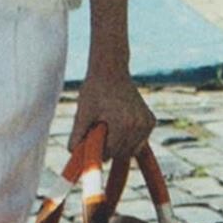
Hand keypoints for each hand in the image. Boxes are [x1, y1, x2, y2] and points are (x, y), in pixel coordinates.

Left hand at [66, 63, 154, 181]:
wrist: (111, 69)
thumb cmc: (95, 89)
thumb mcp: (83, 112)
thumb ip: (78, 134)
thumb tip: (71, 152)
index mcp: (123, 124)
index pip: (110, 152)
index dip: (98, 150)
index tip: (93, 138)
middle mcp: (139, 124)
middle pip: (122, 153)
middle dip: (109, 149)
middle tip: (100, 131)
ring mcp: (147, 123)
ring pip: (132, 150)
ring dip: (119, 146)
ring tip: (109, 127)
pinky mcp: (150, 121)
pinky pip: (139, 142)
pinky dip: (129, 141)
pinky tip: (119, 127)